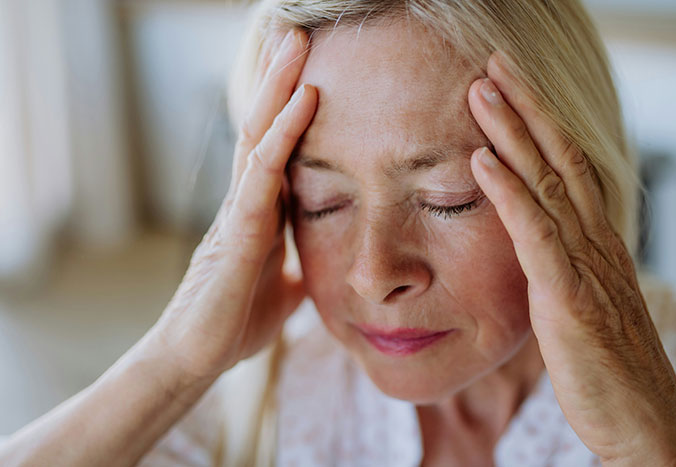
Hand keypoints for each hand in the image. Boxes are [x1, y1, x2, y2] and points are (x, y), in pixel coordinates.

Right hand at [152, 29, 316, 380]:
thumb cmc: (236, 321)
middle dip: (280, 80)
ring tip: (296, 43)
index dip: (290, 110)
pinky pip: (263, 173)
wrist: (199, 358)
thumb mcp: (285, 290)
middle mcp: (246, 202)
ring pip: (258, 137)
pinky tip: (306, 101)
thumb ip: (298, 268)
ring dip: (279, 88)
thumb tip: (320, 266)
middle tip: (299, 35)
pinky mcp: (238, 232)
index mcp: (259, 212)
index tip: (310, 71)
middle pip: (262, 128)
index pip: (275, 149)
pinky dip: (284, 134)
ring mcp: (238, 212)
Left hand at [468, 53, 675, 463]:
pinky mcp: (569, 298)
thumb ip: (559, 264)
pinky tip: (482, 161)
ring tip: (481, 91)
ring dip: (512, 133)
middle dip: (524, 107)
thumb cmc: (607, 364)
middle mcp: (594, 241)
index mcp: (594, 240)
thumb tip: (533, 239)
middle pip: (559, 158)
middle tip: (493, 64)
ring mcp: (584, 266)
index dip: (537, 122)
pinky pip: (535, 235)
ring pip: (547, 183)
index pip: (566, 165)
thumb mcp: (583, 300)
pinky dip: (508, 194)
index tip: (506, 87)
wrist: (642, 420)